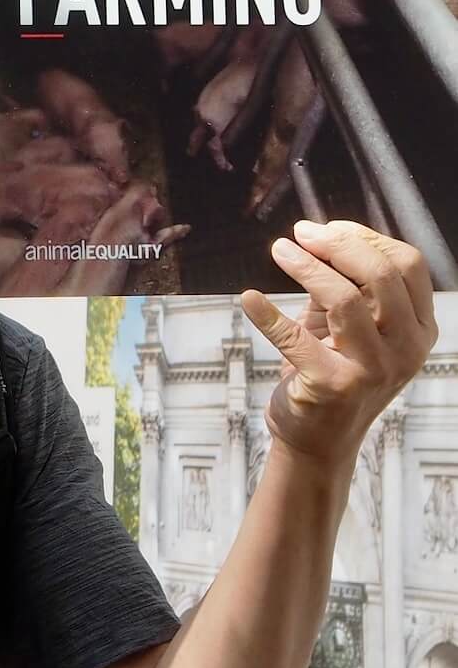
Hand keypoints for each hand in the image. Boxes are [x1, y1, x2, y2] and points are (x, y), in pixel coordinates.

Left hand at [241, 220, 435, 471]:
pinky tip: (248, 299)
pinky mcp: (334, 386)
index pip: (408, 265)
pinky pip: (296, 338)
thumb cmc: (331, 370)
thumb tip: (319, 235)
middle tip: (300, 233)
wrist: (317, 439)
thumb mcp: (348, 325)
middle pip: (382, 274)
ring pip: (345, 298)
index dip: (365, 238)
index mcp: (419, 328)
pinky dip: (267, 314)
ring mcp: (374, 369)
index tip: (325, 228)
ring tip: (278, 250)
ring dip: (305, 267)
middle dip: (337, 244)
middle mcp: (407, 348)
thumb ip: (345, 284)